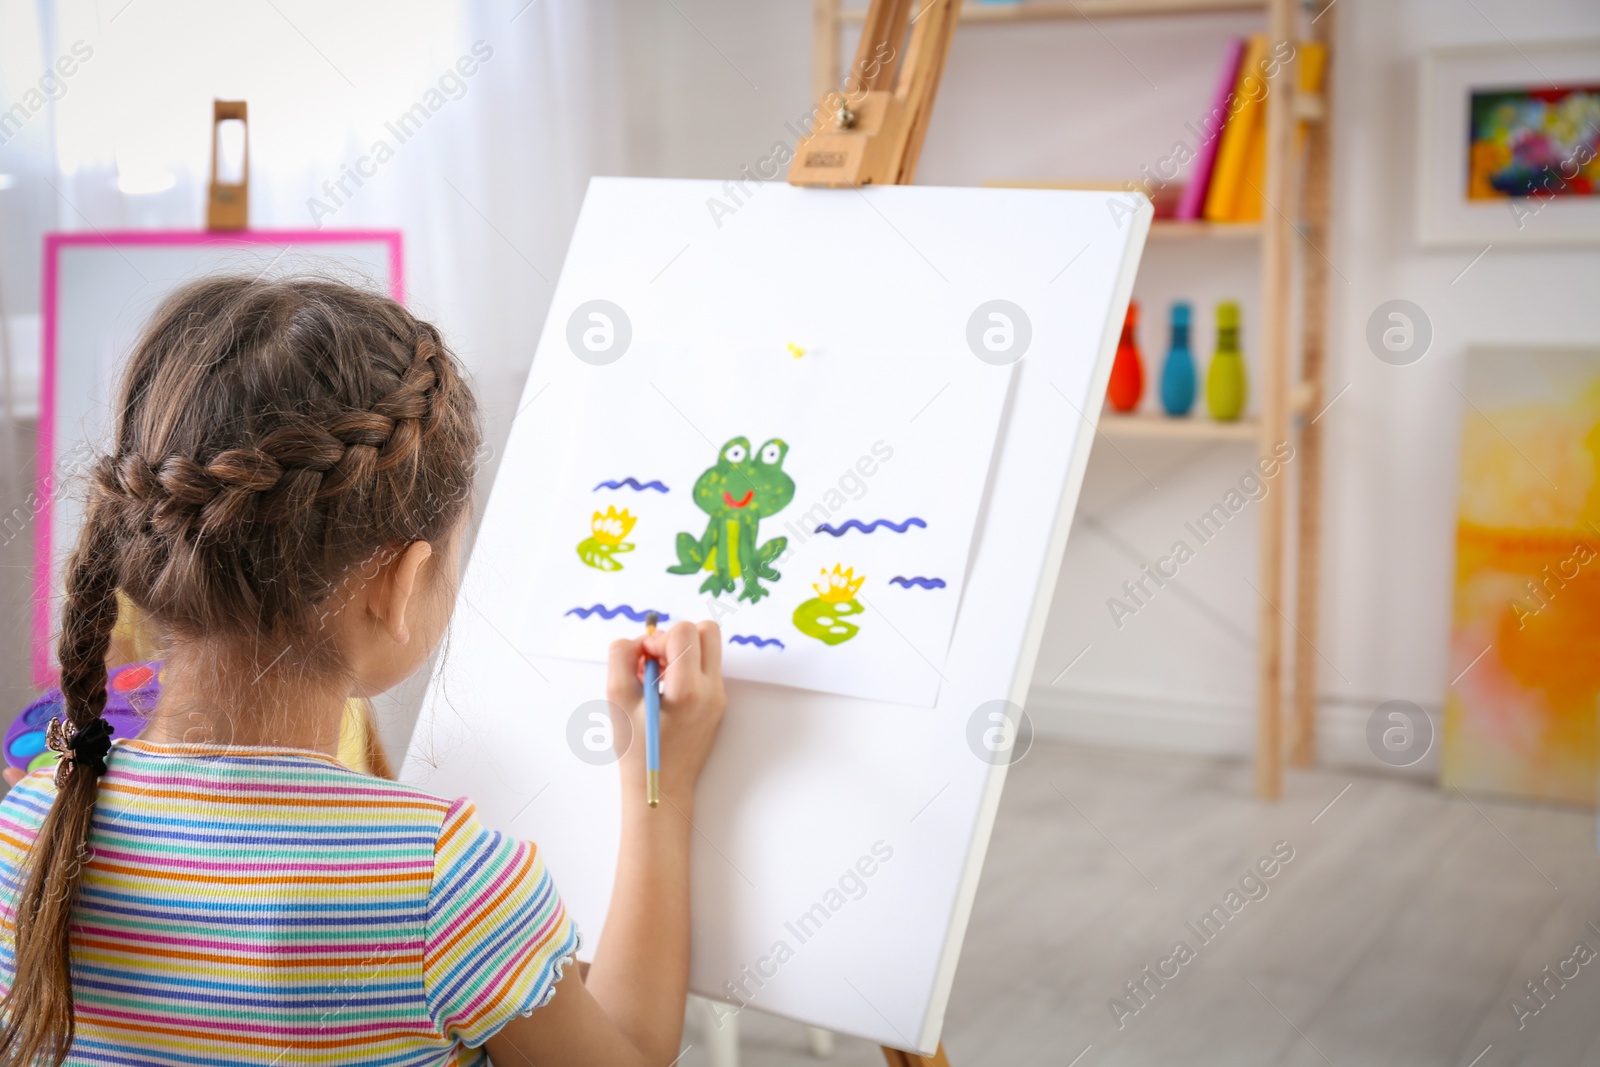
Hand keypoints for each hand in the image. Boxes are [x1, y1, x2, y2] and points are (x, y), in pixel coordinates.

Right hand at [606, 621, 725, 810]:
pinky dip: (685, 668)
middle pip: (708, 630)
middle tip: (655, 661)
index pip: (686, 631)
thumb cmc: (636, 750)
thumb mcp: (616, 699)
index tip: (644, 659)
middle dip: (677, 637)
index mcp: (689, 690)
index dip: (658, 637)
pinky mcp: (717, 704)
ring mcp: (718, 697)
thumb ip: (621, 657)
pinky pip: (705, 668)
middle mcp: (712, 690)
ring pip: (708, 648)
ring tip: (657, 678)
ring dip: (681, 651)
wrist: (662, 788)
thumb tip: (640, 639)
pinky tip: (665, 692)